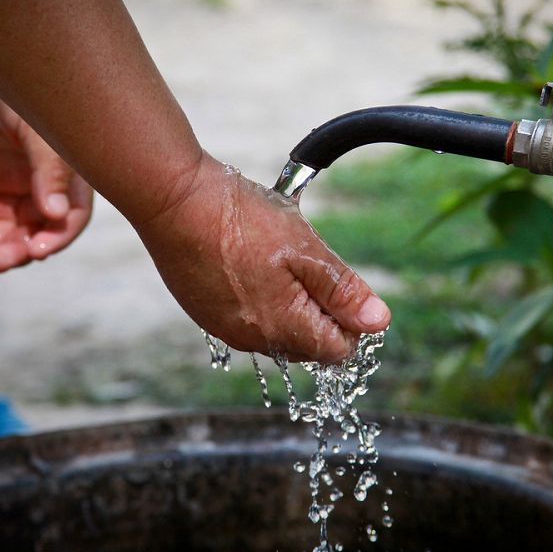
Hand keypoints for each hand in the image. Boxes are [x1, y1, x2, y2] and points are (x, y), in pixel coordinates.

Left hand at [0, 49, 92, 271]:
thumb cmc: (17, 85)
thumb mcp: (38, 129)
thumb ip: (49, 173)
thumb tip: (56, 219)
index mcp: (67, 171)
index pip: (69, 217)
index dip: (57, 238)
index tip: (37, 252)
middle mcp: (39, 181)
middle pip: (34, 229)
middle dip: (17, 249)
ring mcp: (6, 178)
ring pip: (2, 225)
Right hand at [136, 156, 390, 362]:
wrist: (174, 201)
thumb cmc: (241, 221)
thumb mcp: (306, 249)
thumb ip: (343, 291)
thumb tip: (378, 322)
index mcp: (283, 328)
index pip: (337, 350)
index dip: (350, 319)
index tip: (340, 283)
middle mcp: (252, 340)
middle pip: (308, 343)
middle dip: (319, 310)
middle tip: (309, 263)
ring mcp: (224, 328)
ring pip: (277, 330)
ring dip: (289, 301)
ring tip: (276, 255)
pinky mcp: (205, 312)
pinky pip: (246, 317)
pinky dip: (258, 296)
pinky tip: (249, 259)